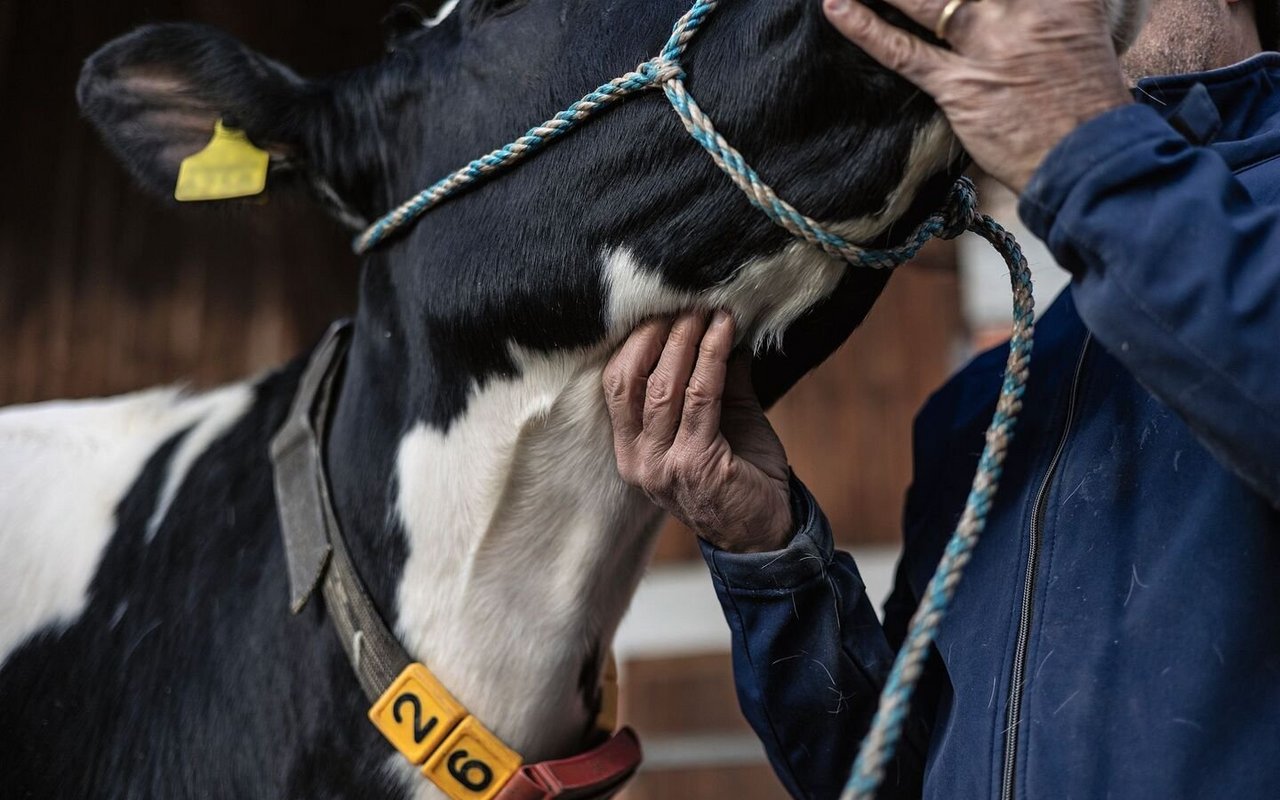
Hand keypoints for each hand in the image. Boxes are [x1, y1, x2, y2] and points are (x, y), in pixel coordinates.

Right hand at [603, 311, 792, 553]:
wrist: (765, 531)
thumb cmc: (740, 475)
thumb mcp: (720, 421)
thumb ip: (713, 379)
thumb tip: (717, 323)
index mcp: (631, 450)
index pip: (616, 385)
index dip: (636, 342)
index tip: (661, 307)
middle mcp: (637, 460)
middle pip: (631, 381)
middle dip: (657, 334)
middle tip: (685, 299)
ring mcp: (662, 466)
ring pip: (664, 387)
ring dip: (686, 341)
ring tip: (705, 309)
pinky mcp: (694, 465)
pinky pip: (701, 398)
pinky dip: (712, 358)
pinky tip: (725, 333)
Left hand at [823, 0, 1135, 193]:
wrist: (1089, 159)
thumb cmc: (1086, 99)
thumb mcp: (1081, 28)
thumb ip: (1042, 5)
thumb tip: (1004, 3)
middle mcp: (1020, 8)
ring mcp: (986, 45)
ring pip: (926, 0)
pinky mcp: (959, 86)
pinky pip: (902, 51)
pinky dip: (864, 28)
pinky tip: (836, 7)